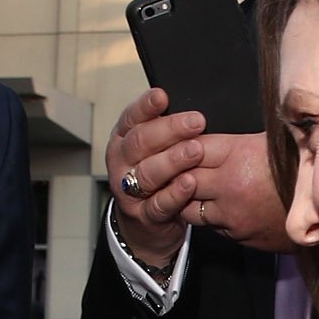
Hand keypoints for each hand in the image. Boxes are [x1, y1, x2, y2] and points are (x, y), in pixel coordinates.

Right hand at [106, 88, 201, 268]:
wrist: (145, 222)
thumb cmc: (158, 175)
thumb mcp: (156, 149)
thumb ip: (167, 130)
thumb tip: (193, 109)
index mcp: (123, 139)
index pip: (132, 118)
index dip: (146, 107)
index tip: (162, 96)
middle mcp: (121, 162)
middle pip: (141, 142)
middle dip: (170, 130)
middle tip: (197, 121)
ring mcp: (129, 190)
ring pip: (148, 172)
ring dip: (173, 160)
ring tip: (196, 150)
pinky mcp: (144, 215)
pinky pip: (159, 203)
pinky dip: (175, 193)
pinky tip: (190, 183)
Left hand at [163, 133, 287, 252]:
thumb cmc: (304, 168)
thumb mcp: (273, 141)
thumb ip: (240, 140)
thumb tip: (212, 130)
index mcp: (237, 155)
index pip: (190, 147)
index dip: (180, 145)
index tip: (179, 144)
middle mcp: (229, 185)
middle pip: (182, 178)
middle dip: (176, 173)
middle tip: (173, 168)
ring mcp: (232, 214)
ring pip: (189, 207)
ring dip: (187, 198)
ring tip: (192, 190)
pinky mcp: (239, 235)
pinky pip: (211, 226)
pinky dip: (209, 216)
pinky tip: (216, 207)